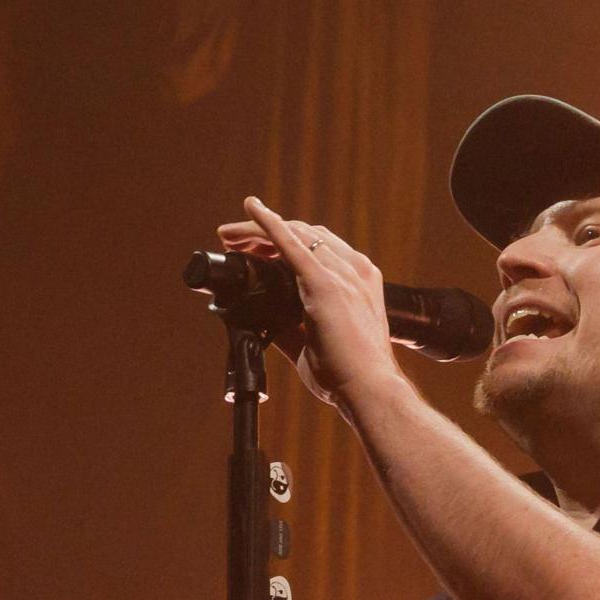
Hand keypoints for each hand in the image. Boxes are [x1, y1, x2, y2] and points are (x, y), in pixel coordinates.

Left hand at [220, 197, 399, 412]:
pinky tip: (252, 209)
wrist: (370, 391)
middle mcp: (355, 272)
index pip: (320, 248)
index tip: (257, 248)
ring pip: (295, 233)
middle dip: (266, 232)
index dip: (286, 242)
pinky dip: (269, 224)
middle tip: (233, 238)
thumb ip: (290, 327)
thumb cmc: (348, 375)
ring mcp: (343, 275)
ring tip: (229, 234)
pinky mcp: (326, 284)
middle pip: (305, 234)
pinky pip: (292, 243)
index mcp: (359, 283)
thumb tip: (259, 322)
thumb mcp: (314, 344)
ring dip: (258, 229)